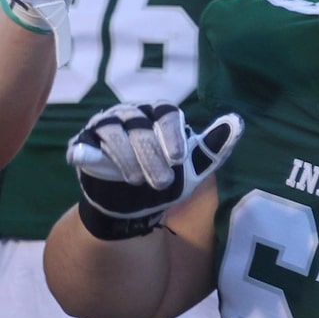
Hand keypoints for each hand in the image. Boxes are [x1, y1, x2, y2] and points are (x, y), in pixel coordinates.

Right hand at [65, 104, 242, 238]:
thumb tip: (236, 122)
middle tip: (162, 181)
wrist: (135, 205)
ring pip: (113, 131)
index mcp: (158, 114)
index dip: (172, 134)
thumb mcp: (193, 168)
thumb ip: (213, 147)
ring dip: (125, 156)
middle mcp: (130, 114)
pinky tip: (81, 158)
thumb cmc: (166, 178)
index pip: (166, 112)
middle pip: (140, 125)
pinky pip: (83, 145)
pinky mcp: (83, 143)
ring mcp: (104, 126)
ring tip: (137, 180)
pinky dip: (83, 151)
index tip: (179, 159)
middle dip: (152, 155)